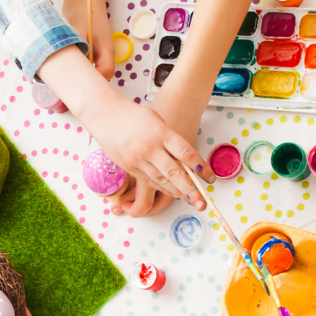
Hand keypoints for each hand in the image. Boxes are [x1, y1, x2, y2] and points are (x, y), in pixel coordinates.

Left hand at [62, 0, 113, 80]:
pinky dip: (76, 66)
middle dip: (84, 80)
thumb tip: (71, 72)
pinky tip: (64, 64)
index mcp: (106, 50)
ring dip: (79, 73)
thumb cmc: (83, 13)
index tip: (76, 83)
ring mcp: (98, 51)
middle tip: (67, 81)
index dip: (92, 82)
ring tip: (64, 73)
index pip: (105, 74)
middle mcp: (104, 53)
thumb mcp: (78, 34)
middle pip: (98, 75)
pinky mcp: (89, 49)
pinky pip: (84, 63)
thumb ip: (79, 53)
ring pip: (90, 70)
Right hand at [82, 98, 211, 216]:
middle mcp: (150, 148)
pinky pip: (147, 180)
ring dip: (176, 191)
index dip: (200, 167)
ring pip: (161, 180)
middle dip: (190, 189)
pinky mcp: (128, 166)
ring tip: (189, 200)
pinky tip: (170, 192)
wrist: (105, 114)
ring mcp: (137, 158)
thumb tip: (183, 159)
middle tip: (202, 202)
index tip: (210, 178)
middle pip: (174, 173)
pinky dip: (161, 187)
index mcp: (161, 133)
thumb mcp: (158, 121)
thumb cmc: (134, 115)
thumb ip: (170, 139)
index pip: (186, 153)